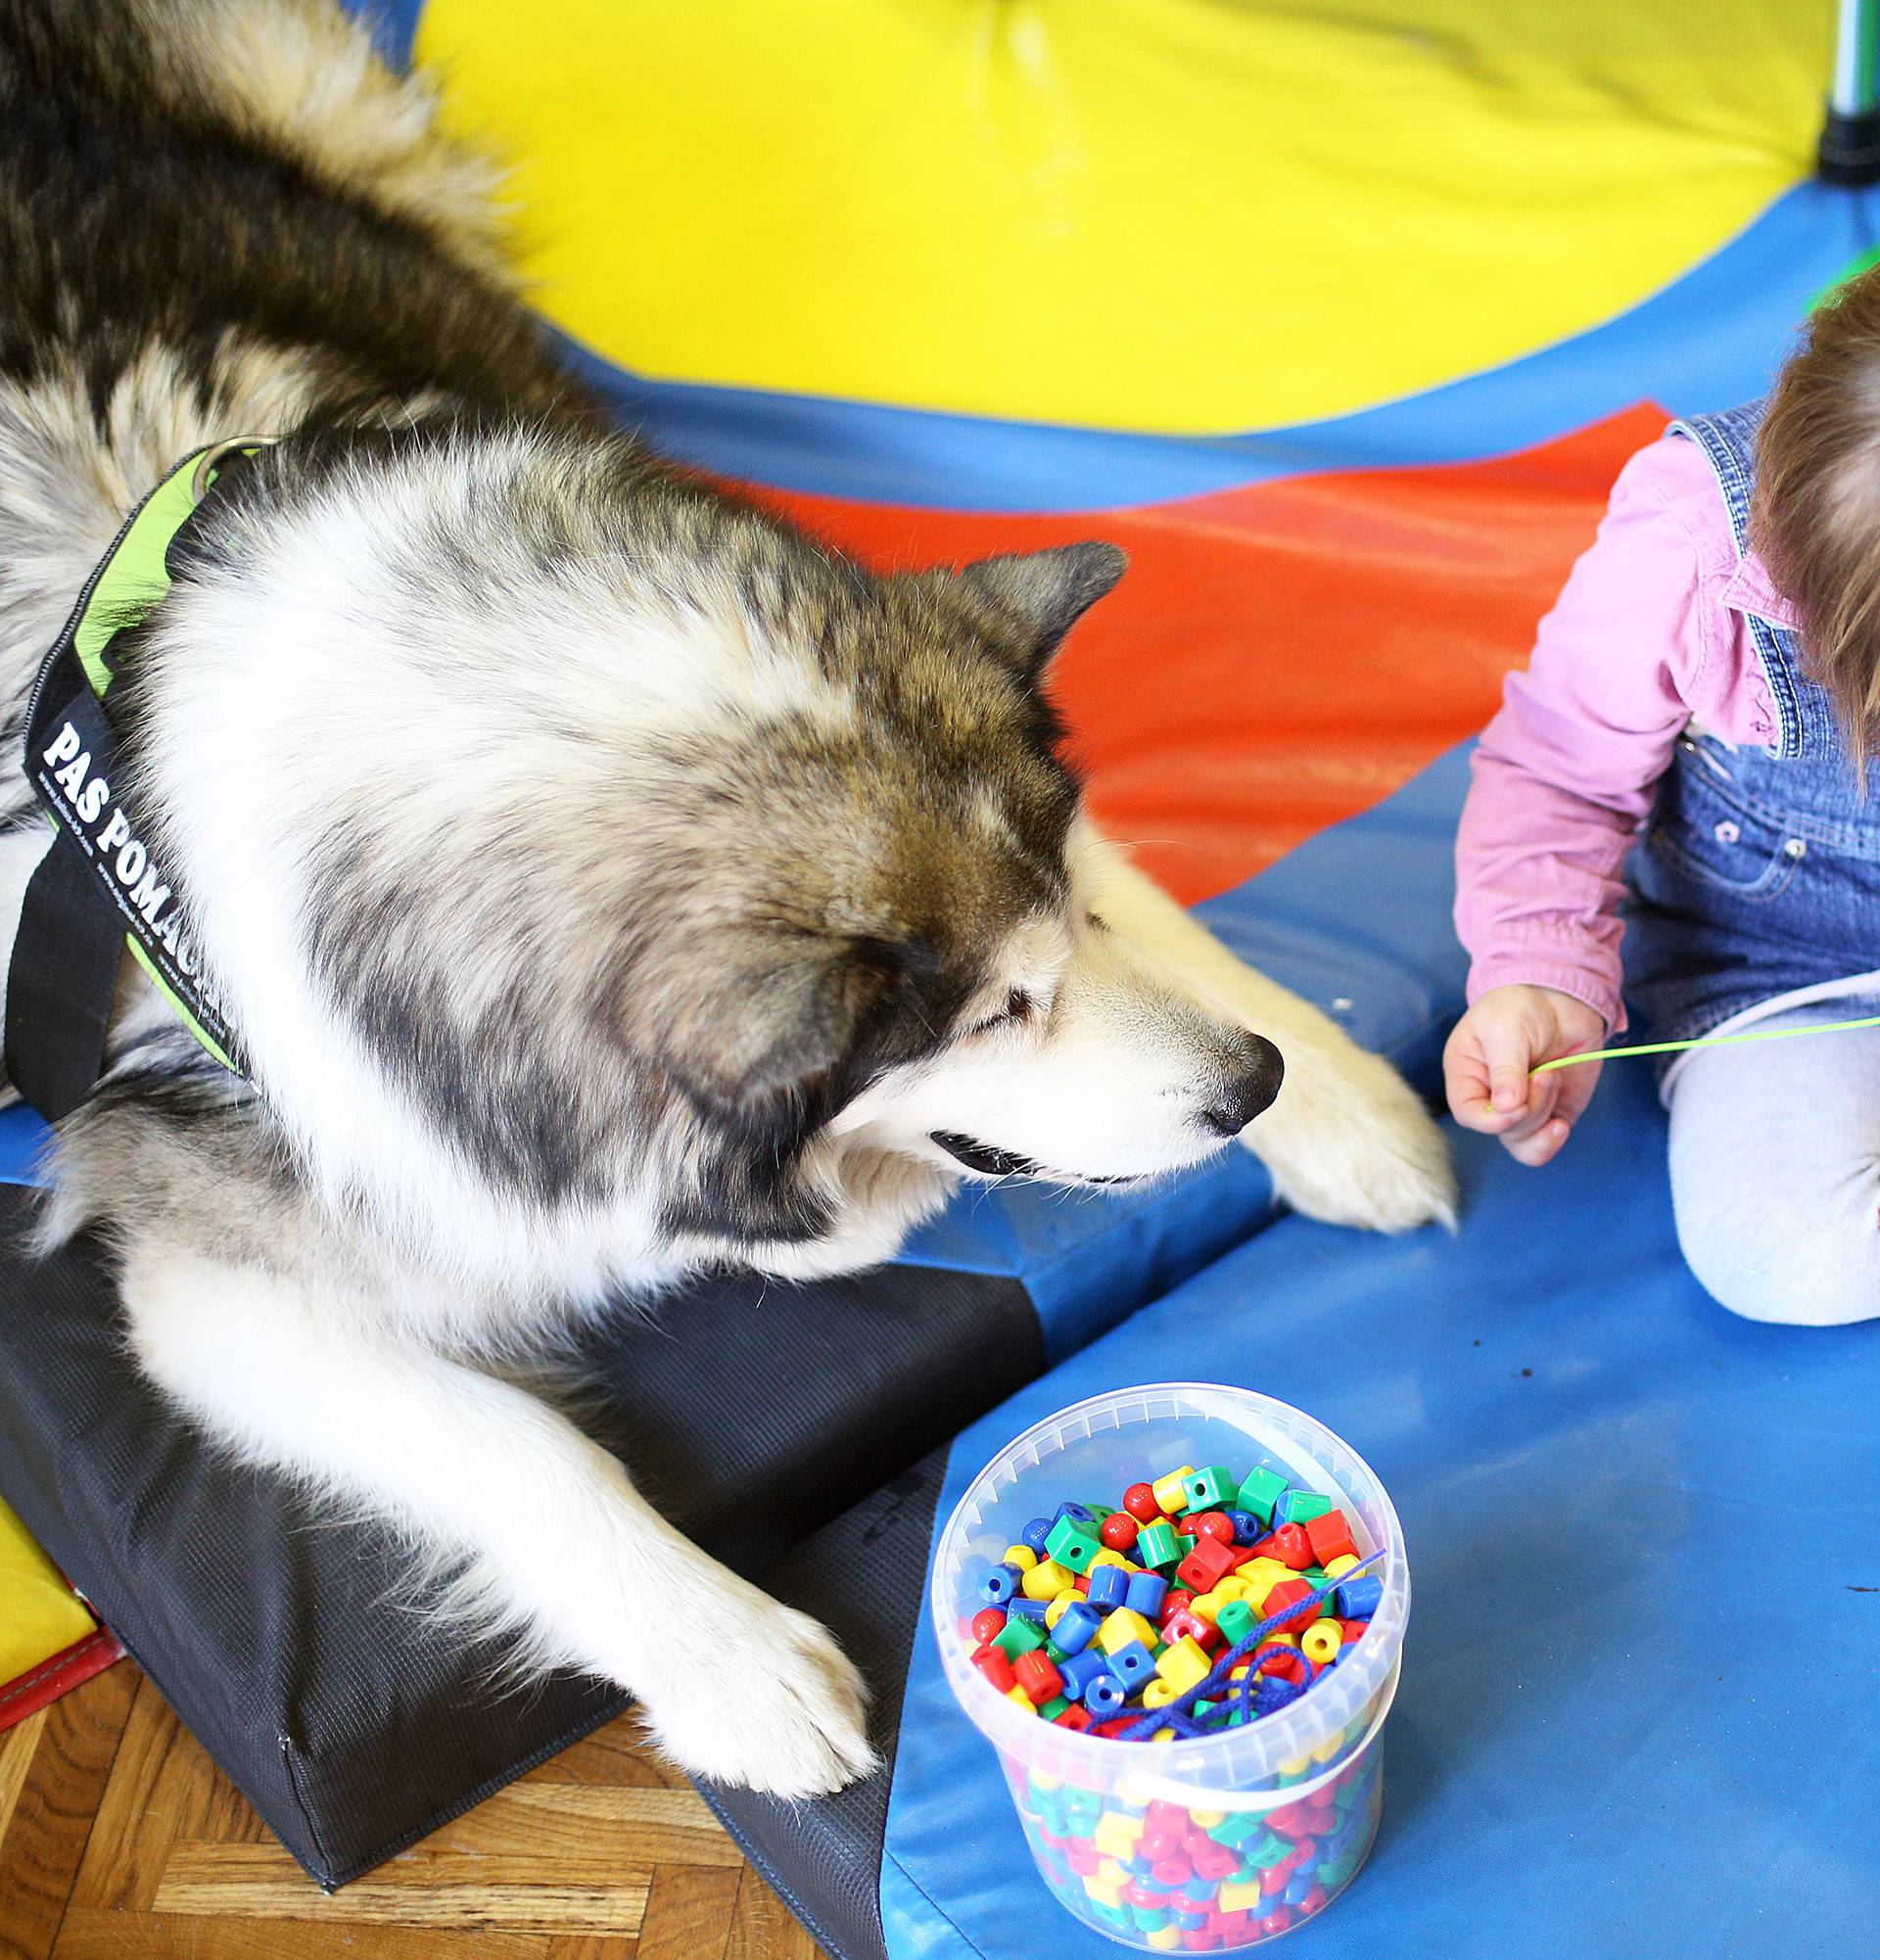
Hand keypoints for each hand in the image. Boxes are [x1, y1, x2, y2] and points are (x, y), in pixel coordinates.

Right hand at [1443, 984, 1606, 1166]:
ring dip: (1542, 1116)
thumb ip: (1506, 1069)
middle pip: (1502, 1129)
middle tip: (1546, 1073)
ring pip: (1523, 1142)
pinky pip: (1545, 1143)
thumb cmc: (1519, 1006)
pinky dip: (1552, 1139)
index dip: (1491, 1120)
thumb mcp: (1505, 1029)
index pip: (1468, 1113)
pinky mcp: (1549, 1113)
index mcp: (1467, 1076)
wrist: (1560, 998)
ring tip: (1554, 1077)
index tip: (1517, 1106)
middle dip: (1529, 1108)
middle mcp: (1491, 1098)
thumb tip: (1508, 1108)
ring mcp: (1522, 1109)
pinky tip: (1560, 1124)